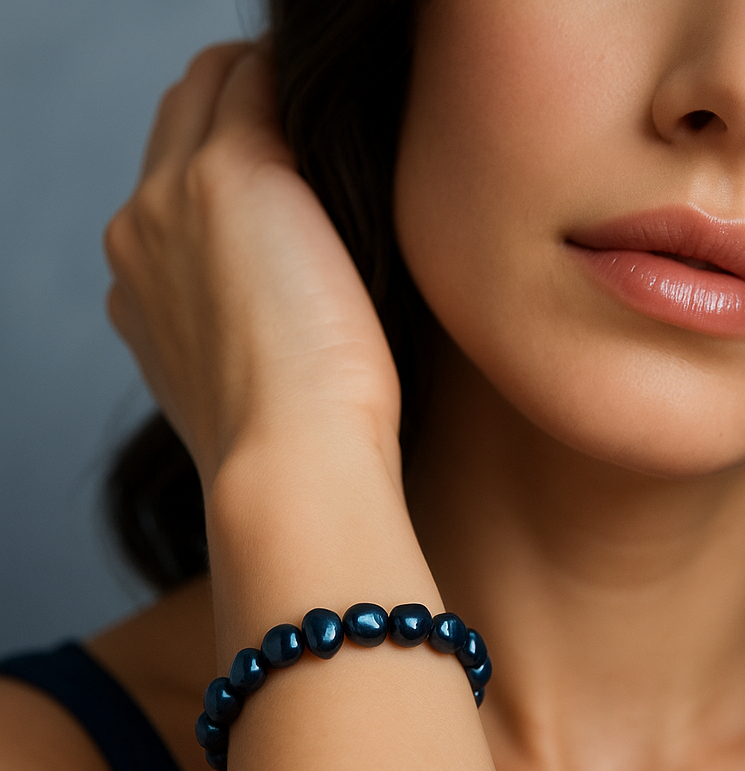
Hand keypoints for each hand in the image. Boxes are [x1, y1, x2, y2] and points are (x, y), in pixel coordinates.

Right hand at [104, 43, 402, 489]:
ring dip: (265, 83)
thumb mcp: (251, 382)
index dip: (223, 164)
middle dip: (238, 107)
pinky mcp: (229, 173)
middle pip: (177, 122)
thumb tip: (299, 290)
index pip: (168, 187)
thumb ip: (247, 324)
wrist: (292, 465)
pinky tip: (352, 101)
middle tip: (317, 125)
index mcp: (142, 290)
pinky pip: (254, 77)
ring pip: (207, 87)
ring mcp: (172, 198)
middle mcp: (139, 232)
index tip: (291, 171)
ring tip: (337, 111)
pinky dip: (296, 78)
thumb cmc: (304, 444)